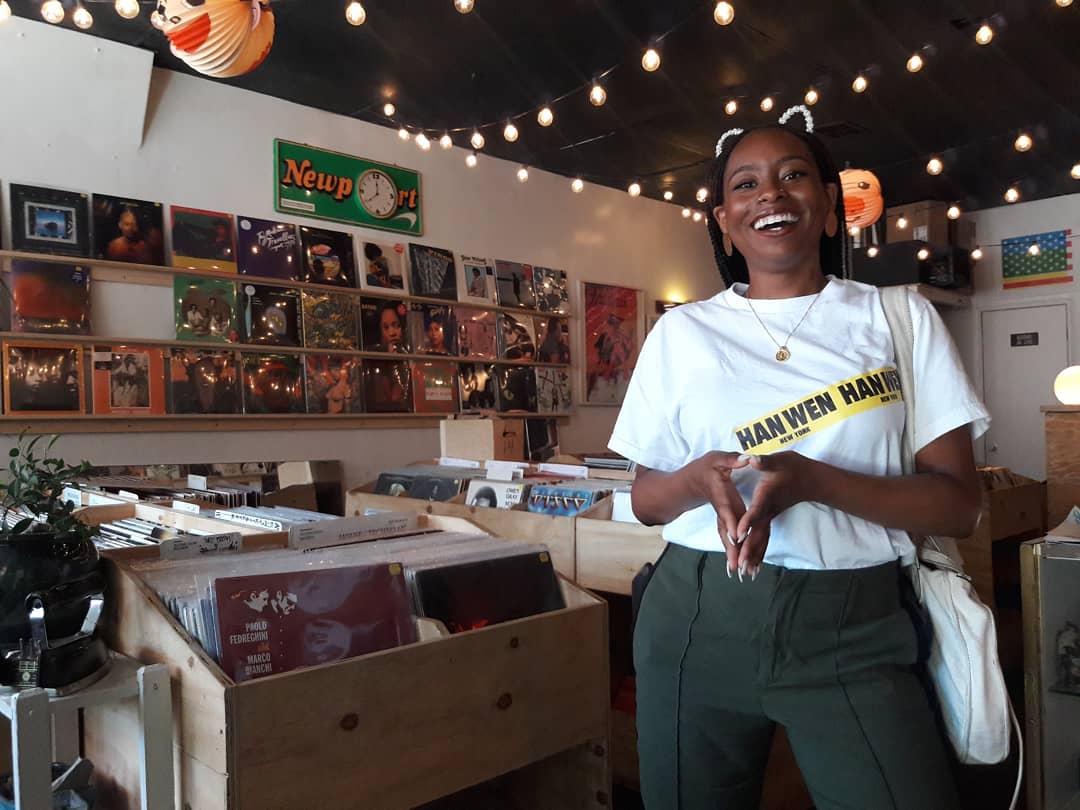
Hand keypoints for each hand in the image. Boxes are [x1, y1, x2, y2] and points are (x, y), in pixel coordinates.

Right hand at [691, 451, 750, 574]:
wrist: (691, 480)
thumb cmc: (705, 468)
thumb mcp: (717, 458)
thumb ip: (731, 460)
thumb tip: (747, 459)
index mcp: (720, 494)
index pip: (726, 510)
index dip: (731, 522)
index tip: (736, 536)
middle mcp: (721, 509)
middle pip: (725, 530)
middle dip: (730, 547)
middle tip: (735, 564)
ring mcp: (723, 517)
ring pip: (726, 537)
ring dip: (731, 554)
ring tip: (735, 571)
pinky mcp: (726, 520)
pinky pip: (729, 538)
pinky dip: (733, 552)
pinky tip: (737, 566)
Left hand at [735, 452, 817, 577]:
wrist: (813, 479)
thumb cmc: (795, 468)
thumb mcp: (779, 460)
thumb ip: (765, 462)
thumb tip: (752, 459)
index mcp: (767, 496)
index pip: (756, 511)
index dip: (747, 522)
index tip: (738, 535)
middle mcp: (768, 510)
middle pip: (758, 533)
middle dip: (749, 549)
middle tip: (740, 567)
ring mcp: (770, 516)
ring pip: (761, 539)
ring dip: (754, 556)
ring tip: (745, 574)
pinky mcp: (771, 518)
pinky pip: (764, 539)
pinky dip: (759, 552)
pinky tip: (754, 566)